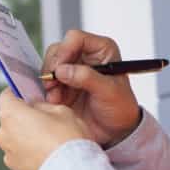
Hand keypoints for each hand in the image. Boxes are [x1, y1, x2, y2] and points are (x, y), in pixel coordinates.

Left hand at [0, 88, 89, 169]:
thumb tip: (36, 107)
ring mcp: (8, 154)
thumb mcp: (60, 109)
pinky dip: (30, 152)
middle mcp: (3, 134)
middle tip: (46, 119)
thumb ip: (42, 105)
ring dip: (27, 136)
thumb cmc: (67, 139)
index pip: (6, 96)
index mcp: (10, 114)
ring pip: (15, 138)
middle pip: (10, 118)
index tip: (29, 96)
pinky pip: (21, 154)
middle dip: (24, 116)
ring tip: (50, 140)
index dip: (18, 94)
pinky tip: (48, 153)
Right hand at [41, 29, 141, 147]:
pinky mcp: (64, 84)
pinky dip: (48, 90)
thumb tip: (62, 70)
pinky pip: (48, 80)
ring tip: (56, 96)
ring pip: (51, 64)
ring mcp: (73, 69)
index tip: (59, 68)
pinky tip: (56, 101)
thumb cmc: (120, 107)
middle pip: (59, 49)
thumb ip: (86, 77)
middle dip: (53, 66)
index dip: (65, 50)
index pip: (76, 38)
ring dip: (50, 80)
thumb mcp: (108, 91)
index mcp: (102, 50)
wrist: (116, 131)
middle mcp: (86, 56)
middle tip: (52, 83)